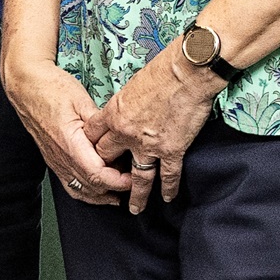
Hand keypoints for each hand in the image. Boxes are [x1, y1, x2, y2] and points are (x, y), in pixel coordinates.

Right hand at [5, 49, 131, 206]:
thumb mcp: (82, 100)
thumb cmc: (51, 89)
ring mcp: (55, 161)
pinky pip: (70, 185)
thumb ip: (101, 124)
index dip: (118, 181)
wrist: (26, 87)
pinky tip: (98, 193)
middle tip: (135, 181)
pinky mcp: (53, 160)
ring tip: (121, 193)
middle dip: (116, 188)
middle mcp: (61, 157)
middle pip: (91, 186)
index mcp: (70, 143)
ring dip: (102, 195)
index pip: (97, 174)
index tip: (134, 177)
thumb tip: (119, 138)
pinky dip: (87, 193)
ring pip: (80, 190)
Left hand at [84, 44, 224, 215]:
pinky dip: (169, 188)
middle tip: (109, 182)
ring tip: (134, 208)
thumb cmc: (162, 70)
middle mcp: (126, 133)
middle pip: (108, 158)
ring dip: (136, 195)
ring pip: (137, 177)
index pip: (93, 136)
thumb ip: (125, 103)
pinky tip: (168, 197)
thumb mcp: (132, 85)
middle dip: (107, 170)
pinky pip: (167, 175)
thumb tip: (126, 110)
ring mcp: (148, 145)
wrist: (188, 72)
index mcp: (113, 114)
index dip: (92, 146)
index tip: (94, 155)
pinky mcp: (172, 150)